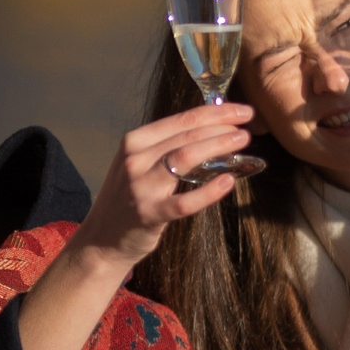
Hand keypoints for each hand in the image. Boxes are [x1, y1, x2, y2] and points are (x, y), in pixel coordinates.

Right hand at [68, 103, 256, 271]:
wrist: (102, 238)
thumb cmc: (129, 198)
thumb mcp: (140, 164)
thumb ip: (167, 147)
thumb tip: (213, 130)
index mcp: (135, 141)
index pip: (182, 120)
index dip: (216, 113)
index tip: (242, 111)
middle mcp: (135, 160)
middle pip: (186, 136)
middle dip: (222, 128)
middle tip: (247, 128)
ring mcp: (141, 187)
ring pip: (185, 158)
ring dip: (218, 147)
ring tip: (242, 143)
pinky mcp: (150, 214)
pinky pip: (185, 202)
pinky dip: (209, 192)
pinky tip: (228, 183)